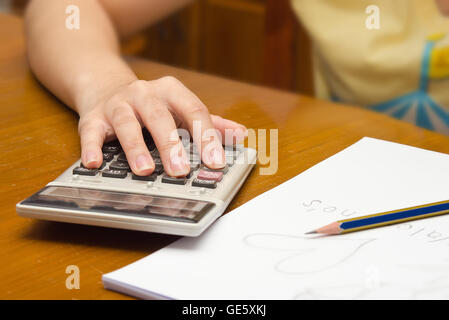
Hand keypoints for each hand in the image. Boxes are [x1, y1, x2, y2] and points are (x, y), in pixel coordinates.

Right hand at [77, 76, 246, 176]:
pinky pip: (91, 131)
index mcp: (171, 91)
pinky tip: (95, 163)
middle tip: (181, 171)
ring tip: (146, 170)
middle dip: (171, 145)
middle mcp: (145, 94)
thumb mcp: (181, 108)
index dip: (206, 137)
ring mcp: (118, 104)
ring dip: (136, 148)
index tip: (216, 161)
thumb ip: (209, 122)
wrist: (107, 88)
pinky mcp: (93, 116)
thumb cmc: (152, 105)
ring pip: (126, 123)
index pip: (194, 111)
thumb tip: (240, 133)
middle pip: (160, 117)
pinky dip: (92, 147)